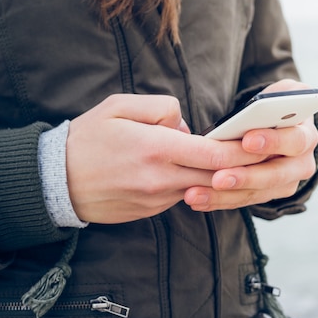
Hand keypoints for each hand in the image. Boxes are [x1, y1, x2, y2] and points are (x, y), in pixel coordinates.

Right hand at [65, 94, 265, 223]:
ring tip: (233, 159)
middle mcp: (160, 178)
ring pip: (201, 187)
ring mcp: (156, 199)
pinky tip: (194, 170)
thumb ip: (161, 108)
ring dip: (218, 175)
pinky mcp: (150, 211)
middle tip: (263, 153)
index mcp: (156, 149)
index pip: (214, 153)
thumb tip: (187, 125)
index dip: (243, 150)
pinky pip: (181, 195)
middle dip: (242, 166)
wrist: (54, 182)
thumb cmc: (86, 139)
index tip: (262, 142)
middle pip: (216, 175)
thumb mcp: (118, 106)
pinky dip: (193, 183)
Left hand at [184, 79, 317, 210]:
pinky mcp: (269, 194)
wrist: (279, 126)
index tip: (247, 141)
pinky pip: (243, 200)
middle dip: (245, 177)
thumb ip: (273, 98)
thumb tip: (256, 108)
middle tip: (218, 179)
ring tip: (195, 195)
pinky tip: (196, 199)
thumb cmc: (275, 107)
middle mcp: (302, 163)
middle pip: (276, 175)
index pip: (295, 140)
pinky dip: (218, 200)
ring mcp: (287, 182)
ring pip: (256, 193)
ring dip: (224, 195)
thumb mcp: (278, 95)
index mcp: (306, 135)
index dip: (273, 141)